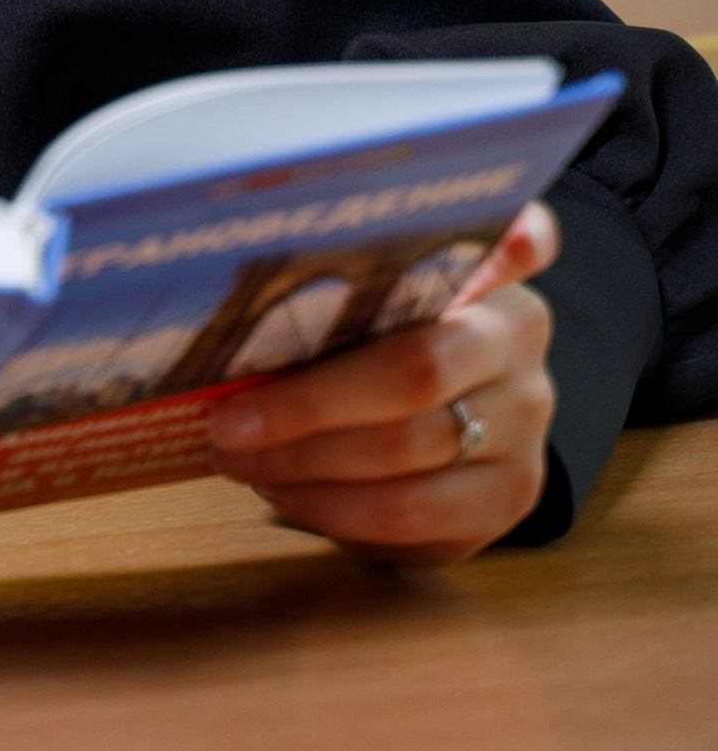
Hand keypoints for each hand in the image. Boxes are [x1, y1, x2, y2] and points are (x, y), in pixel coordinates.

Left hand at [205, 201, 560, 562]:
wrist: (449, 445)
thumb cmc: (379, 351)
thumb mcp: (371, 306)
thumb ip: (345, 288)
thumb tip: (234, 289)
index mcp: (492, 275)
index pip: (519, 241)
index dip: (510, 236)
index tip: (486, 238)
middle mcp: (519, 345)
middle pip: (414, 370)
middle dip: (305, 402)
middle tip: (225, 418)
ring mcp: (525, 427)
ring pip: (404, 451)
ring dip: (304, 460)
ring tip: (238, 456)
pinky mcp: (508, 499)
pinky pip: (408, 514)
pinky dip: (329, 507)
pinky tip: (283, 490)